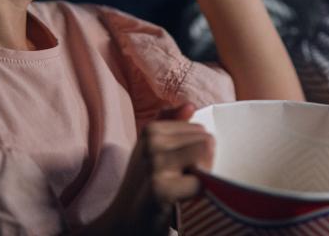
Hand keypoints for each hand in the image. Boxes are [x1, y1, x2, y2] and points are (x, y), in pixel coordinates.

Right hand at [102, 104, 213, 235]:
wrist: (122, 224)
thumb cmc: (143, 186)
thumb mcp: (150, 150)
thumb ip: (170, 124)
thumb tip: (190, 105)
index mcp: (152, 129)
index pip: (201, 130)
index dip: (196, 152)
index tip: (177, 169)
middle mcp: (151, 142)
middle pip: (206, 141)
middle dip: (201, 164)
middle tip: (179, 182)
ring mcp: (154, 164)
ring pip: (205, 157)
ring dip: (200, 178)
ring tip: (179, 189)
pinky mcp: (160, 189)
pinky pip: (200, 183)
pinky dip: (197, 195)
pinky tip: (179, 202)